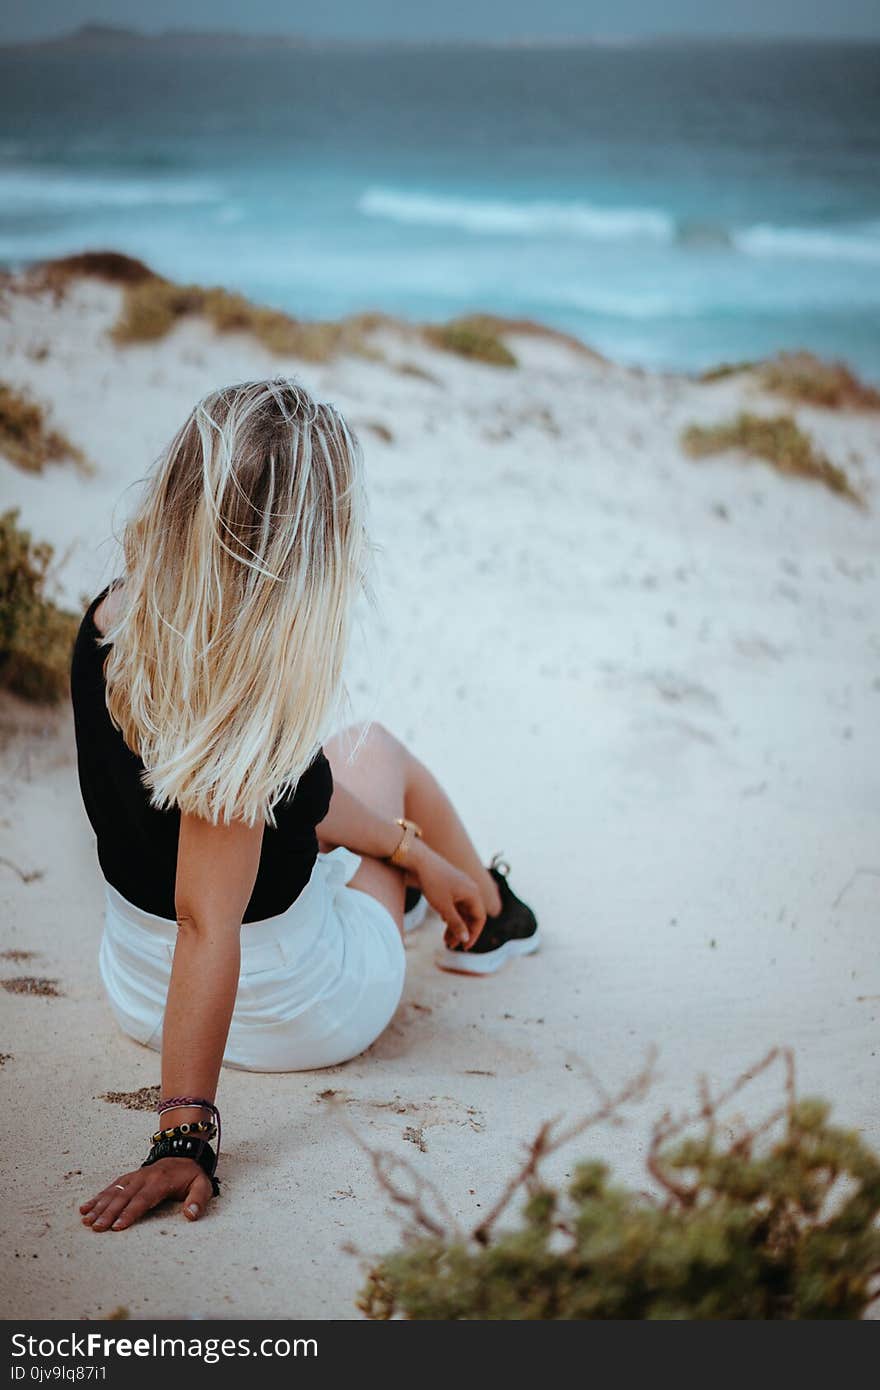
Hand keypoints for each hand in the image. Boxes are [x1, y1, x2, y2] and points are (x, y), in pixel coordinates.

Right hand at [79, 1158, 213, 1231]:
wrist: (184, 1153)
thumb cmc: (191, 1175)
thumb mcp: (202, 1185)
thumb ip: (198, 1200)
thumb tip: (190, 1215)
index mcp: (161, 1181)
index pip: (143, 1199)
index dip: (130, 1213)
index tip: (117, 1226)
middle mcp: (144, 1177)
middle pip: (124, 1196)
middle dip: (109, 1212)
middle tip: (97, 1227)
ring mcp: (134, 1176)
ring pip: (114, 1191)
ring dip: (99, 1205)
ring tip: (86, 1220)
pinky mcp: (128, 1177)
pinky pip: (111, 1187)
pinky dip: (98, 1197)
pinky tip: (85, 1208)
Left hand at [410, 843, 485, 948]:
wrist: (419, 861)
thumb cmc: (433, 883)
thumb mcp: (443, 907)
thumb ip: (456, 924)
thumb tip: (465, 939)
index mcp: (473, 893)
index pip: (480, 919)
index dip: (473, 934)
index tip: (464, 947)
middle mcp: (470, 889)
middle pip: (471, 916)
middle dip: (462, 931)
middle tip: (450, 945)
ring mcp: (462, 886)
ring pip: (463, 910)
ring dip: (456, 925)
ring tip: (445, 939)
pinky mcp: (453, 884)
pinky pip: (457, 903)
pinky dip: (452, 914)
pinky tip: (444, 921)